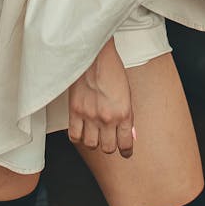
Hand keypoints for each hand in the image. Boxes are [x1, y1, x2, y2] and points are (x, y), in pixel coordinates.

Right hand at [68, 37, 134, 158]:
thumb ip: (127, 115)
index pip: (126, 143)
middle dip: (109, 146)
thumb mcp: (126, 92)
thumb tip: (130, 133)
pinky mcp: (75, 110)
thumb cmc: (111, 68)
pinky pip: (75, 136)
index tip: (125, 151)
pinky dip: (78, 137)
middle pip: (108, 148)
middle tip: (108, 140)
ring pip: (91, 145)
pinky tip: (81, 131)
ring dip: (93, 142)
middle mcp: (107, 117)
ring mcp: (90, 115)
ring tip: (94, 135)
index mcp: (124, 112)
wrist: (93, 53)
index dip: (126, 150)